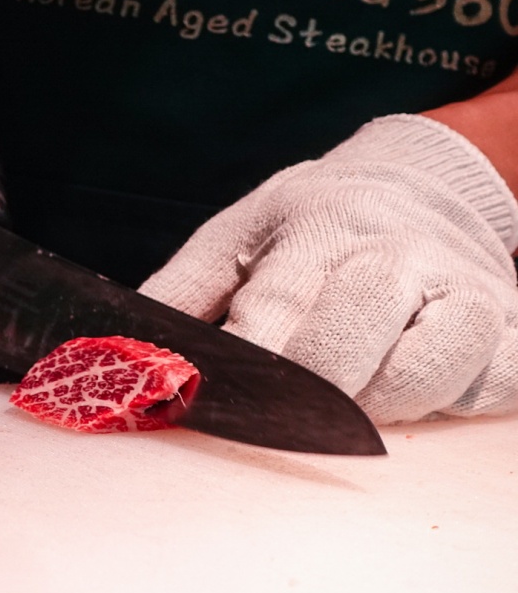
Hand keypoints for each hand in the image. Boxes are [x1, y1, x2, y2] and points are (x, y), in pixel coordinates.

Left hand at [139, 115, 517, 424]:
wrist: (418, 182)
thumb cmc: (311, 220)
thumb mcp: (234, 236)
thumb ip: (177, 295)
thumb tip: (114, 355)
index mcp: (314, 233)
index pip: (270, 316)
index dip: (237, 374)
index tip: (205, 407)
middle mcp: (391, 257)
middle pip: (347, 344)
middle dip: (303, 394)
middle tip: (280, 410)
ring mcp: (459, 291)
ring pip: (427, 370)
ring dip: (378, 403)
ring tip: (353, 391)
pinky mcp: (509, 324)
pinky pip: (493, 383)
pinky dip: (453, 401)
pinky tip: (418, 387)